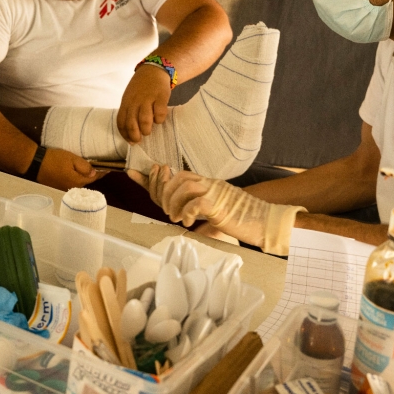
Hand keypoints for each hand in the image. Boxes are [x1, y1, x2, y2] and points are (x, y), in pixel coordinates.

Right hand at [37, 148, 103, 189]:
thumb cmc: (54, 159)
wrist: (35, 163)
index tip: (110, 167)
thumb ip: (85, 166)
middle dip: (95, 175)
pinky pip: (73, 182)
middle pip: (88, 181)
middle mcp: (73, 188)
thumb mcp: (71, 159)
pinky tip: (78, 172)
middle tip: (102, 167)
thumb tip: (95, 173)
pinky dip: (77, 177)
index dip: (103, 172)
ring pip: (80, 182)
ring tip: (92, 169)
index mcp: (78, 182)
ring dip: (85, 177)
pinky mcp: (59, 186)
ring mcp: (65, 188)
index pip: (95, 177)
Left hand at [117, 64, 171, 143]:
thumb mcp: (130, 97)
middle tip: (139, 140)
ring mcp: (148, 99)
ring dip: (146, 129)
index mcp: (126, 102)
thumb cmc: (141, 88)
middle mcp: (135, 101)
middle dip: (135, 135)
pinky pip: (160, 113)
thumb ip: (129, 112)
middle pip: (131, 123)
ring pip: (144, 120)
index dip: (125, 134)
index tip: (130, 141)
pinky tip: (159, 119)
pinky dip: (159, 119)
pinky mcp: (161, 97)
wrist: (154, 70)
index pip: (121, 122)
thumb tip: (130, 133)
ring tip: (148, 131)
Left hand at [128, 165, 305, 253]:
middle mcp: (205, 182)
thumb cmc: (238, 218)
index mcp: (201, 182)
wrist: (262, 219)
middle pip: (172, 178)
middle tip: (170, 212)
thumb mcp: (211, 213)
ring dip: (173, 204)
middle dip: (162, 194)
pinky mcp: (219, 203)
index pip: (171, 175)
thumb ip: (195, 212)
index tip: (131, 173)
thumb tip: (182, 221)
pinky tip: (188, 221)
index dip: (149, 176)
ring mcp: (212, 190)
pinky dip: (188, 212)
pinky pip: (196, 202)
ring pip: (181, 186)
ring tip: (178, 217)